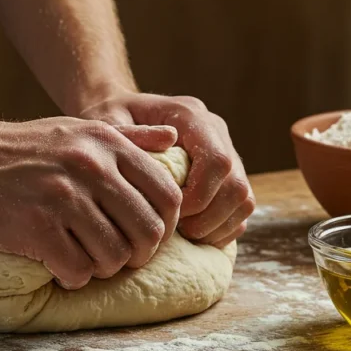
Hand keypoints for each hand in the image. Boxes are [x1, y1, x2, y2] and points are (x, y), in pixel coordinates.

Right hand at [0, 112, 181, 288]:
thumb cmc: (19, 149)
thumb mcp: (77, 129)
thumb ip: (129, 136)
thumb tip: (174, 138)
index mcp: (108, 143)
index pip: (168, 196)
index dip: (165, 227)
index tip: (144, 238)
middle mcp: (91, 166)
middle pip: (148, 232)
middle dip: (138, 255)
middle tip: (116, 257)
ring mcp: (63, 196)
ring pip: (115, 257)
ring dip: (103, 269)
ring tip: (84, 259)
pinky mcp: (35, 226)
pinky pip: (77, 270)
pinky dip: (72, 277)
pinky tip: (58, 265)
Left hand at [79, 90, 254, 247]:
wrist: (116, 116)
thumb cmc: (108, 120)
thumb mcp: (107, 121)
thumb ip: (131, 133)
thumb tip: (169, 139)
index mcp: (190, 115)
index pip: (217, 161)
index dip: (200, 196)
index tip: (172, 213)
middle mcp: (215, 132)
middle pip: (236, 185)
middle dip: (209, 217)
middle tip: (178, 230)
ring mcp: (225, 153)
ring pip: (244, 199)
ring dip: (218, 225)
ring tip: (185, 234)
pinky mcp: (225, 175)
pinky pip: (241, 209)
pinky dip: (223, 228)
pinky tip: (194, 234)